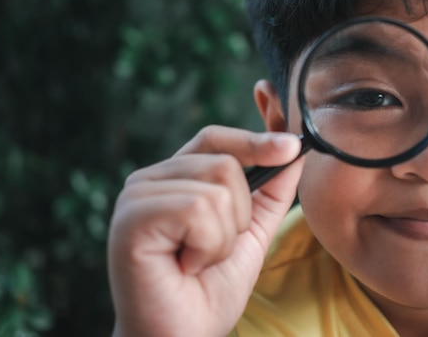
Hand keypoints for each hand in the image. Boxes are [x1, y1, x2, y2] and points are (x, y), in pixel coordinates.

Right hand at [108, 126, 303, 336]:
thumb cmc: (209, 289)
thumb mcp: (251, 231)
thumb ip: (270, 190)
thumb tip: (294, 150)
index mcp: (174, 178)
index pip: (214, 138)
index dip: (253, 141)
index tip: (292, 148)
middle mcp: (150, 179)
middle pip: (224, 163)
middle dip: (239, 216)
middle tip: (212, 250)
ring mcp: (137, 196)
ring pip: (217, 189)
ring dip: (222, 238)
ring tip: (197, 261)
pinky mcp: (132, 218)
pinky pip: (198, 210)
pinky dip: (207, 247)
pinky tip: (186, 267)